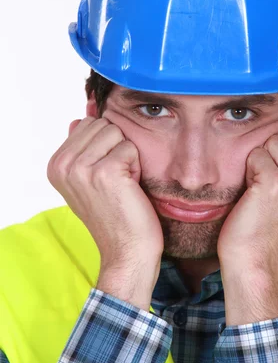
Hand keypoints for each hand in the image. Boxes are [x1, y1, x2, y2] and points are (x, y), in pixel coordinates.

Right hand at [47, 115, 163, 309]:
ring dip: (127, 156)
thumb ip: (83, 145)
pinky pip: (130, 147)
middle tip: (116, 181)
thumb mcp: (90, 177)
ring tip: (123, 184)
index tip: (105, 176)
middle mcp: (62, 165)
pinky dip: (136, 167)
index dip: (106, 146)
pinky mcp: (104, 172)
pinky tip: (130, 189)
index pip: (89, 123)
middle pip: (103, 124)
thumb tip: (83, 113)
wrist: (127, 250)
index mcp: (55, 164)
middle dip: (117, 148)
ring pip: (117, 133)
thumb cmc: (115, 213)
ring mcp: (80, 168)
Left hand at [217, 120, 277, 323]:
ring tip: (264, 189)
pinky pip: (255, 155)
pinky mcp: (276, 184)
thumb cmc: (273, 220)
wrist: (255, 255)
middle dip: (274, 152)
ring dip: (261, 162)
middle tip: (273, 184)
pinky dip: (249, 171)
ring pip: (271, 141)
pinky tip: (254, 194)